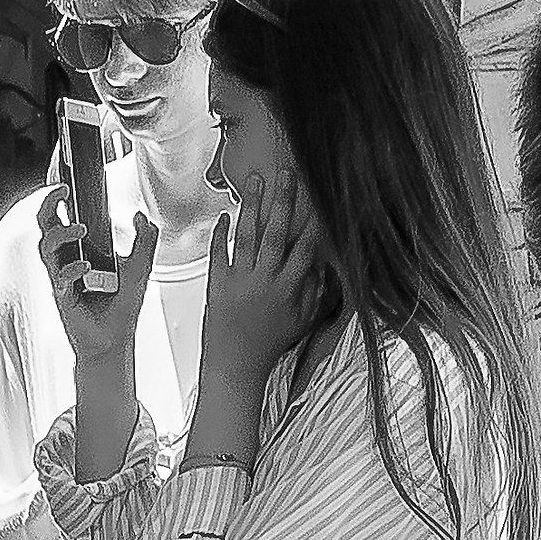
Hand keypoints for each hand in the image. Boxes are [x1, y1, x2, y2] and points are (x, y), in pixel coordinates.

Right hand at [37, 186, 156, 371]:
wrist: (115, 341)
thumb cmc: (120, 307)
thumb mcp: (140, 268)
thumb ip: (144, 241)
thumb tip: (140, 215)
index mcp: (80, 249)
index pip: (63, 216)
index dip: (58, 196)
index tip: (65, 178)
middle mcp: (67, 259)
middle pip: (45, 224)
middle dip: (48, 204)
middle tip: (62, 191)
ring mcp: (62, 277)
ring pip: (46, 246)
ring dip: (62, 234)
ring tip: (81, 230)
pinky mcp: (62, 296)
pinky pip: (59, 277)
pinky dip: (71, 269)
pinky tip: (86, 269)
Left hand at [203, 173, 329, 389]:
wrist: (234, 364)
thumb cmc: (269, 344)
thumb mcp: (302, 322)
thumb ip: (315, 293)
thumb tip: (323, 266)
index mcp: (288, 290)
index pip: (304, 250)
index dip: (312, 223)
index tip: (318, 200)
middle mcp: (264, 282)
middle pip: (276, 234)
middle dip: (282, 202)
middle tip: (286, 175)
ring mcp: (239, 281)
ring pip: (247, 237)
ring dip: (252, 207)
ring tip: (255, 181)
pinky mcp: (217, 284)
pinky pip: (219, 254)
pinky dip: (220, 234)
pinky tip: (224, 215)